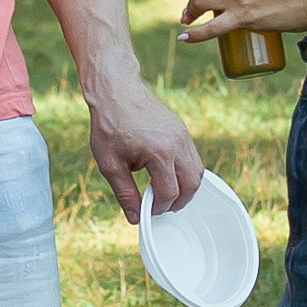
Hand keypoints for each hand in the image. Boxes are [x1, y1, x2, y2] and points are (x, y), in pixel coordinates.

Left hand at [82, 72, 201, 224]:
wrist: (116, 90)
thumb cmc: (109, 124)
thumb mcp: (109, 163)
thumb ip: (124, 192)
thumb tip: (135, 216)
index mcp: (159, 153)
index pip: (169, 193)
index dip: (158, 208)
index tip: (147, 211)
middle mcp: (177, 144)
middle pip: (192, 185)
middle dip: (179, 202)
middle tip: (161, 207)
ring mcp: (183, 135)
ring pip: (198, 171)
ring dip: (185, 187)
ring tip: (165, 193)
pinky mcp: (182, 130)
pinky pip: (193, 158)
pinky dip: (184, 172)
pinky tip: (165, 174)